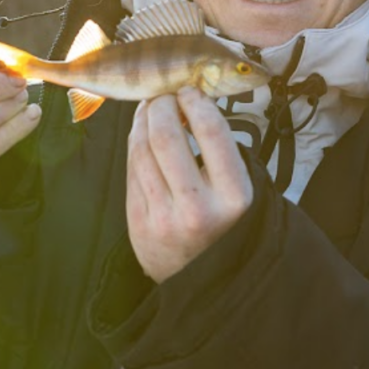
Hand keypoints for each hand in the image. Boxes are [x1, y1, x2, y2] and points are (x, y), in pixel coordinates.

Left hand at [126, 86, 252, 283]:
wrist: (199, 278)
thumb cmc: (221, 223)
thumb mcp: (236, 191)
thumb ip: (219, 151)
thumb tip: (190, 101)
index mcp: (233, 196)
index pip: (211, 131)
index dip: (195, 101)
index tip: (189, 90)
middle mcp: (198, 207)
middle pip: (167, 135)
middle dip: (161, 105)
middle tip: (163, 95)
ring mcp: (164, 217)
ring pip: (142, 149)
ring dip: (143, 119)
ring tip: (150, 108)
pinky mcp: (138, 222)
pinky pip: (131, 168)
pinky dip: (135, 143)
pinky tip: (141, 133)